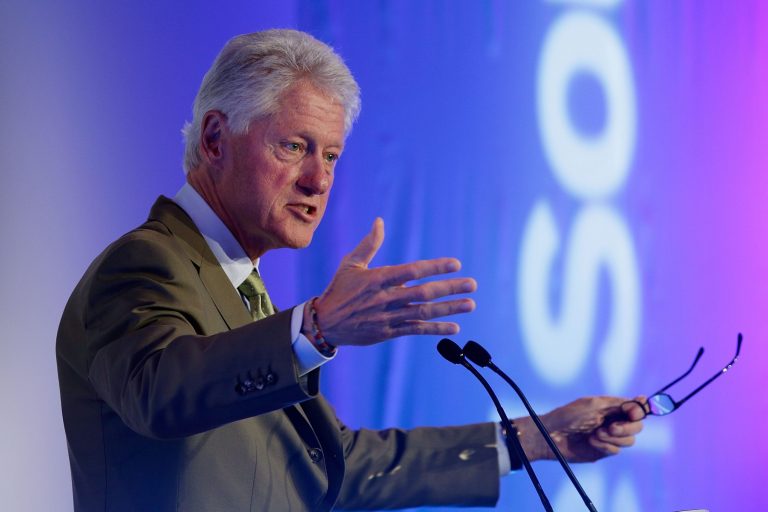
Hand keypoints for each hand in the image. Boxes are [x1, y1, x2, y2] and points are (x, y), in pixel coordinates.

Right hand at [306, 218, 476, 346]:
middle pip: (423, 293)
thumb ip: (369, 244)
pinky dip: (436, 329)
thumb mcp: (350, 264)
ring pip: (423, 313)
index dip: (435, 267)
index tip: (456, 264)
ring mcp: (388, 317)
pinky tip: (455, 327)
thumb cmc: (339, 289)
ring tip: (470, 304)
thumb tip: (379, 221)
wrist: (325, 324)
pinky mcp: (389, 332)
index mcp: (378, 279)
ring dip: (449, 308)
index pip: (412, 271)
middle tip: (472, 284)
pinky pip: (416, 331)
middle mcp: (385, 298)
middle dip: (449, 288)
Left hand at [516, 396, 645, 462]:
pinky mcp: (603, 451)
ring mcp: (609, 437)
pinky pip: (616, 450)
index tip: (631, 413)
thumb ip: (618, 403)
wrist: (552, 435)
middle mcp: (613, 421)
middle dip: (627, 427)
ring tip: (595, 434)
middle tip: (610, 428)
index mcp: (611, 407)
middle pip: (637, 426)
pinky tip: (591, 441)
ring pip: (629, 440)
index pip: (635, 409)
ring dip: (613, 438)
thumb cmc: (568, 415)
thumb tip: (642, 400)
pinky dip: (605, 446)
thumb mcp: (593, 405)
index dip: (639, 410)